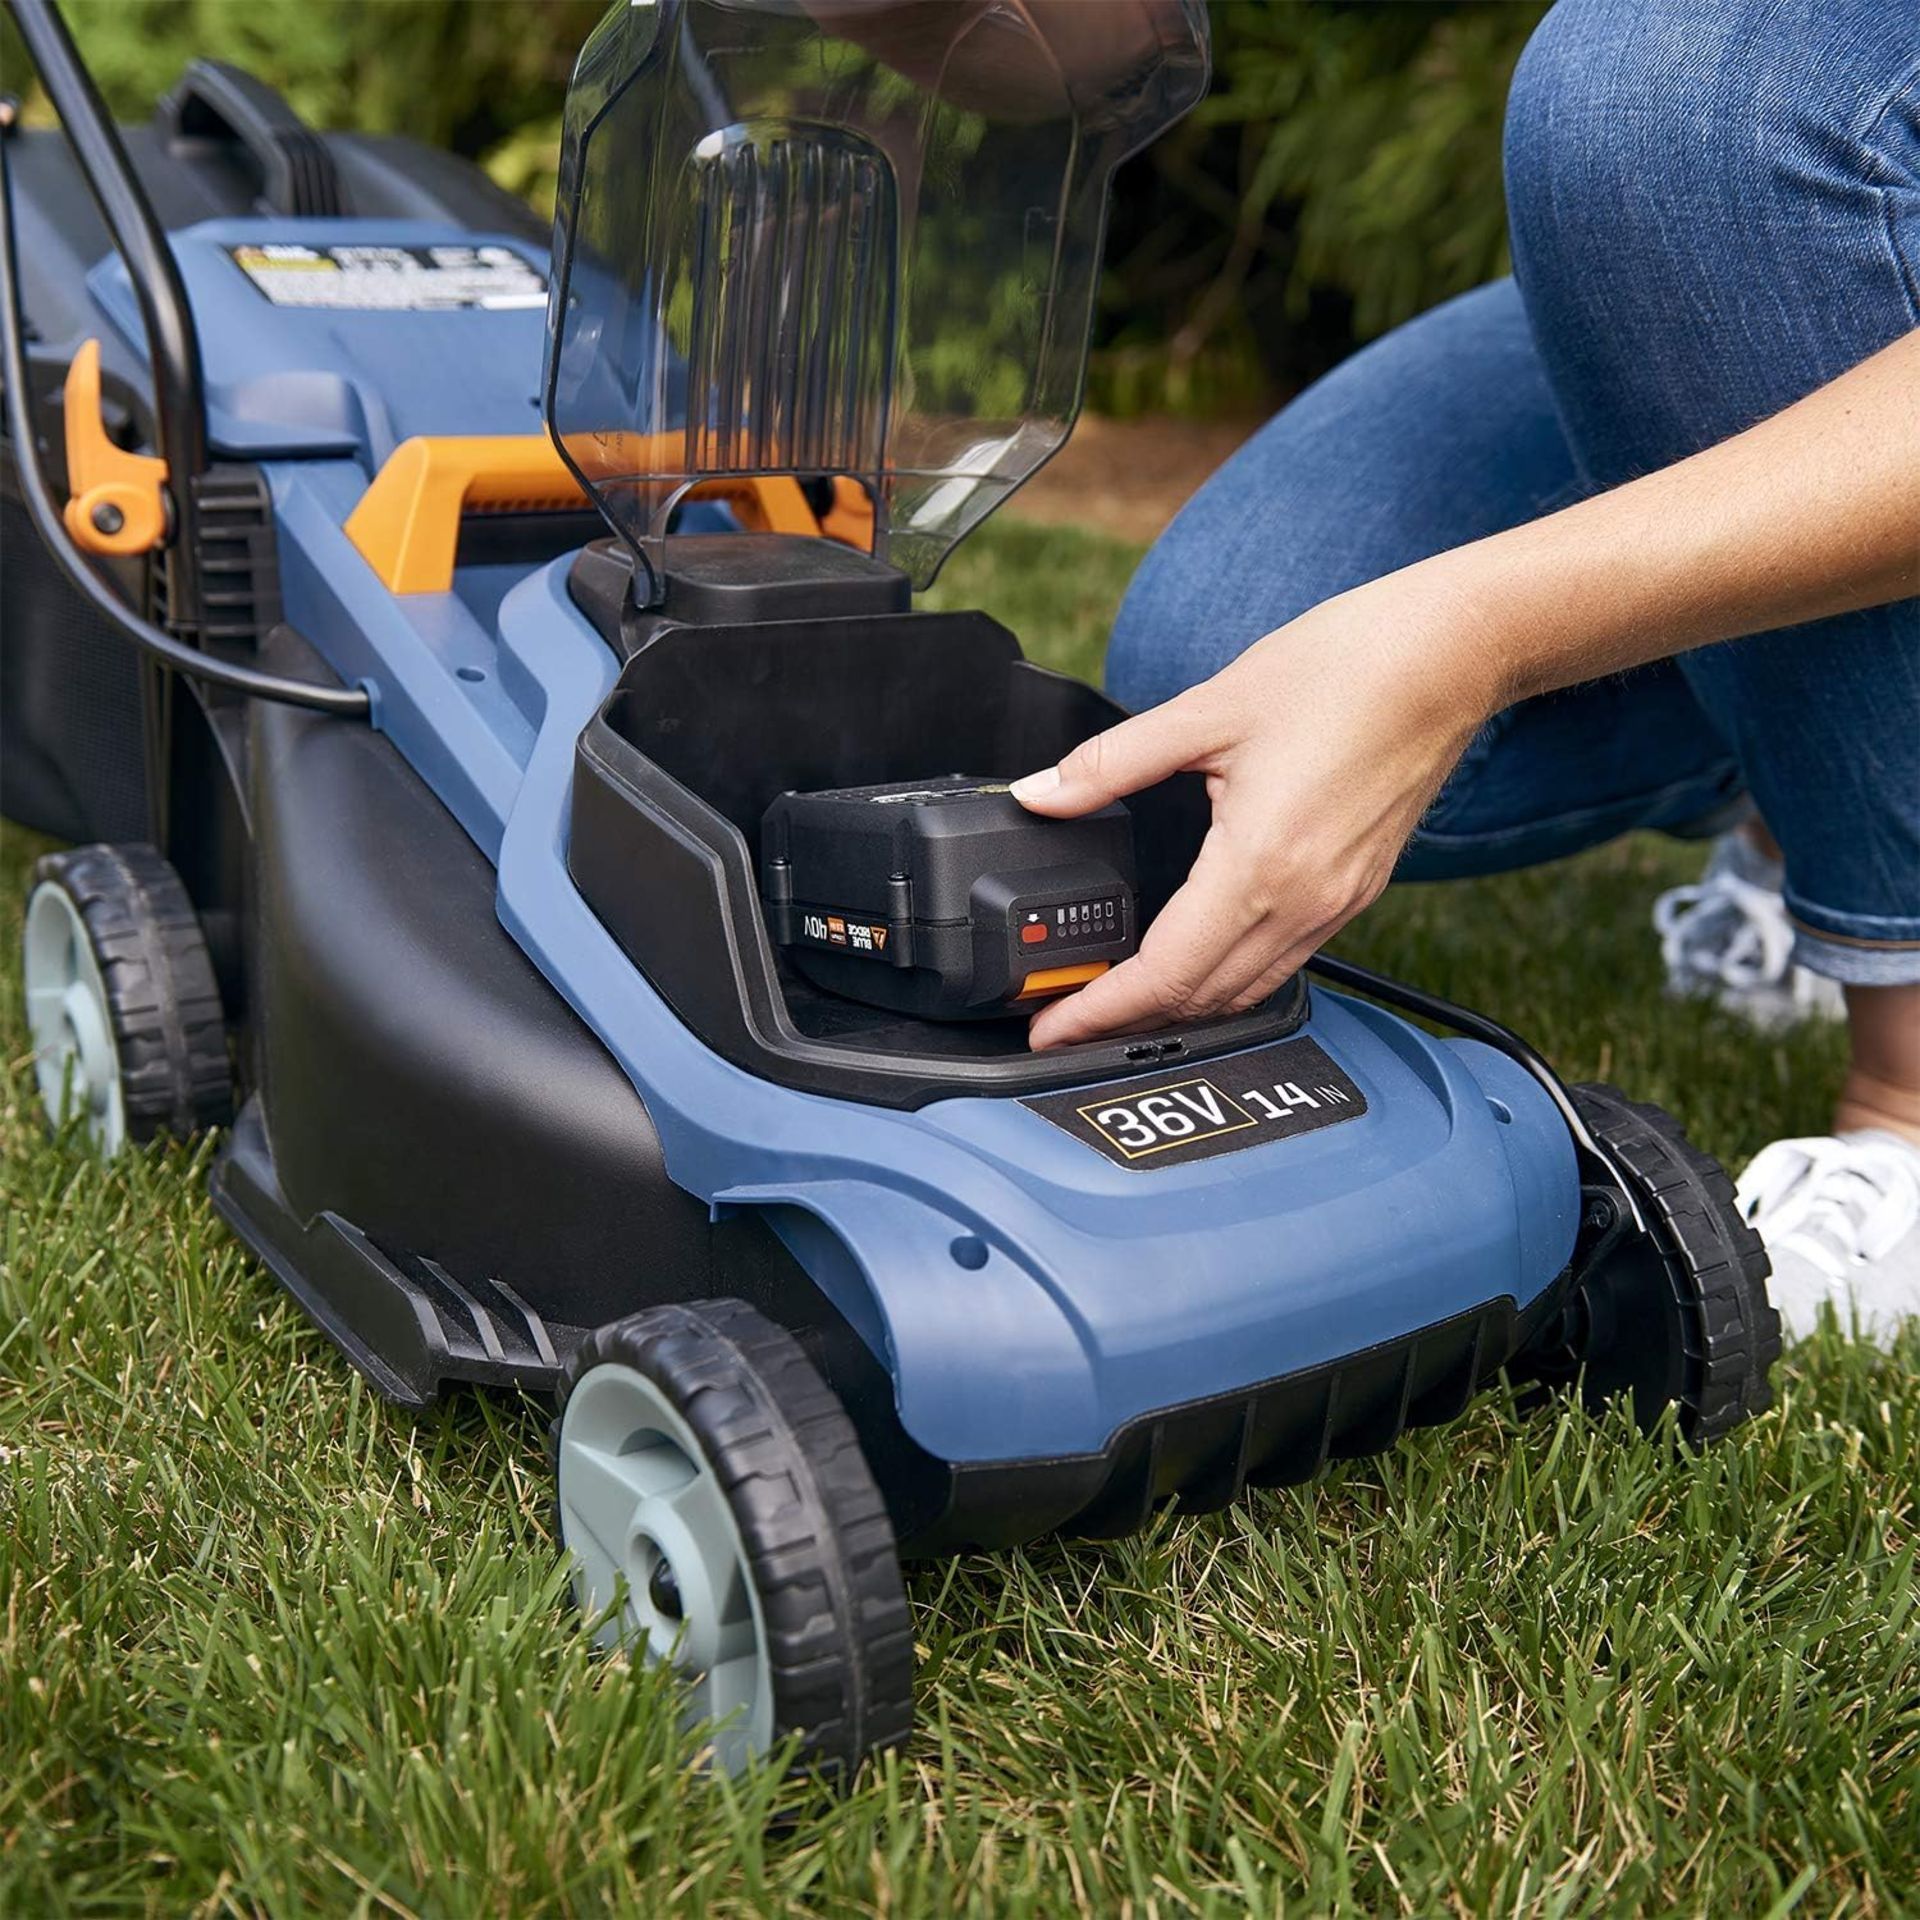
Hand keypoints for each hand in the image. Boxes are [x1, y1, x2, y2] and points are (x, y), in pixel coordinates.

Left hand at [1012, 565, 1503, 1048]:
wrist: (1447, 655)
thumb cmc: (1343, 669)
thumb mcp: (1208, 709)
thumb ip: (1111, 763)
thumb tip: (1040, 792)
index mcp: (1261, 864)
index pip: (1165, 974)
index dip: (1100, 1011)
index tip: (1051, 1028)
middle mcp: (1304, 902)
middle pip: (1202, 999)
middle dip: (1128, 1019)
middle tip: (1066, 1018)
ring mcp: (1337, 904)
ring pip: (1245, 992)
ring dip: (1180, 1008)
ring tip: (1119, 1003)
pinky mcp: (1358, 892)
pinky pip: (1283, 963)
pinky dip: (1228, 980)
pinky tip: (1196, 960)